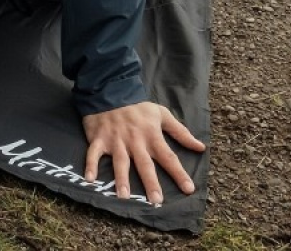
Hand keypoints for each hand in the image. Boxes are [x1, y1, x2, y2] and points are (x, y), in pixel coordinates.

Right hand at [82, 101, 204, 205]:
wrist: (111, 90)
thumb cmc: (138, 107)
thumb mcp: (162, 114)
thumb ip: (180, 132)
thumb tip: (200, 147)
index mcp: (151, 135)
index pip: (168, 156)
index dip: (178, 172)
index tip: (189, 189)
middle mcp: (135, 140)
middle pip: (144, 163)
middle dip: (150, 182)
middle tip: (156, 201)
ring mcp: (116, 140)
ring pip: (120, 161)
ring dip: (121, 178)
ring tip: (124, 196)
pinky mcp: (99, 139)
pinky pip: (94, 154)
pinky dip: (90, 165)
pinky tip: (90, 179)